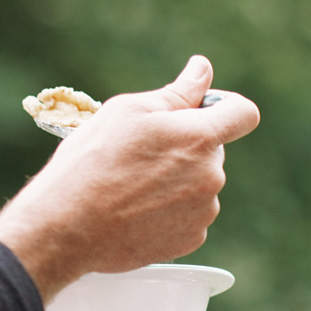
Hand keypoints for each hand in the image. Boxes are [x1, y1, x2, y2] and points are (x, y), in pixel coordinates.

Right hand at [0, 55, 259, 300]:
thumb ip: (177, 92)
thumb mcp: (128, 111)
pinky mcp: (189, 241)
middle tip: (139, 152)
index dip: (224, 105)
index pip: (243, 113)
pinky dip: (168, 209)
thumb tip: (202, 69)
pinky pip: (188, 214)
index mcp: (200, 138)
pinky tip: (135, 209)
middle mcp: (211, 177)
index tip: (199, 109)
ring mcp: (202, 212)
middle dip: (185, 145)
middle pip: (212, 150)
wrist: (66, 226)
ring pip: (199, 183)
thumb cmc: (92, 161)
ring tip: (130, 184)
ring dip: (176, 179)